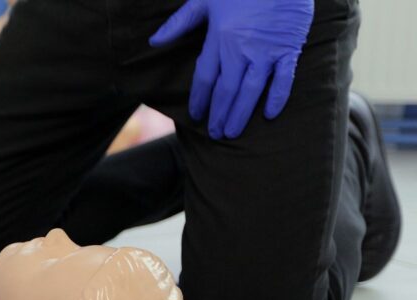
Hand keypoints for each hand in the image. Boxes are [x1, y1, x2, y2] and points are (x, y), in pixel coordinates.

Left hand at [149, 0, 313, 138]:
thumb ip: (179, 23)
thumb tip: (154, 41)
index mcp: (220, 38)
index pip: (205, 77)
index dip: (199, 98)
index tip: (195, 115)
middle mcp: (242, 49)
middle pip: (226, 90)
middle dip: (219, 114)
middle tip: (215, 133)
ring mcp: (266, 51)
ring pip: (251, 90)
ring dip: (241, 114)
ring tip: (233, 132)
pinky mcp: (288, 49)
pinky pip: (284, 79)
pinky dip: (278, 98)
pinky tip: (270, 115)